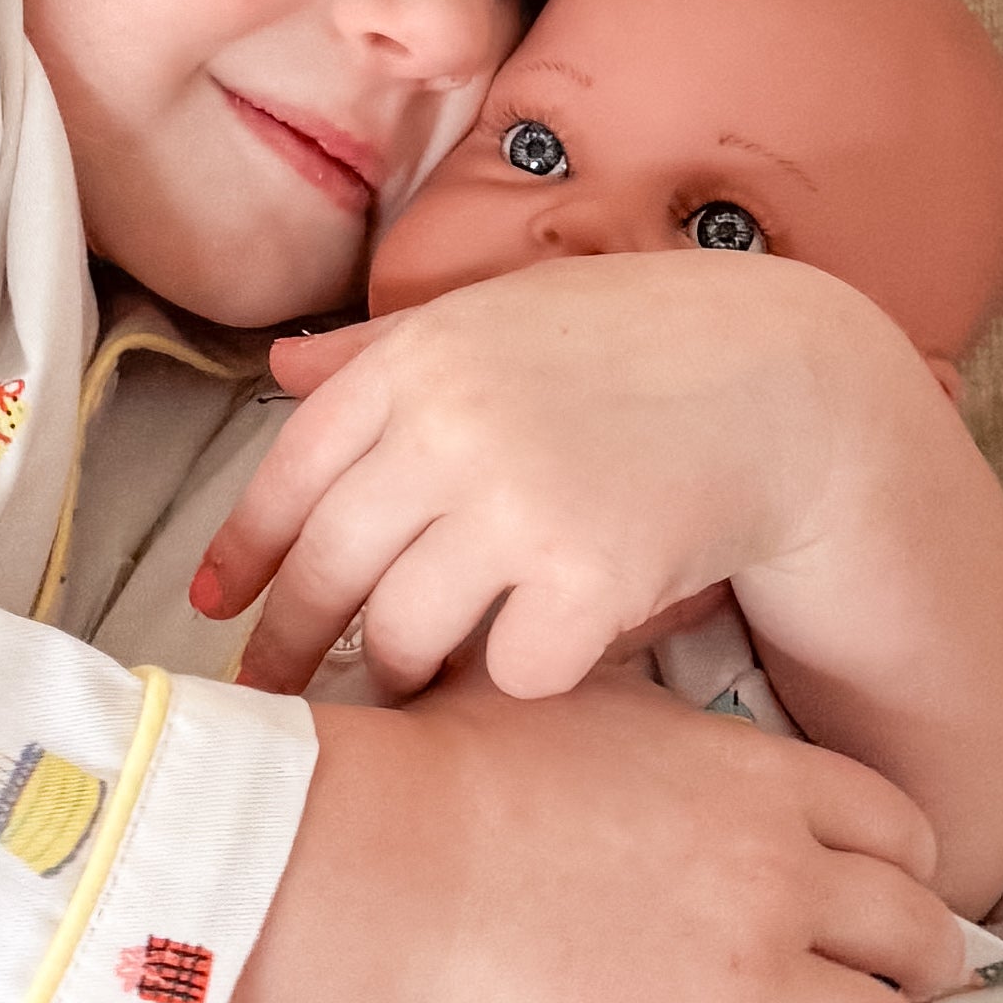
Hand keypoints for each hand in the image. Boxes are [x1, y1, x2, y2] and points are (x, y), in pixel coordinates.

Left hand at [198, 251, 948, 699]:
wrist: (785, 381)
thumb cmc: (639, 343)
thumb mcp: (504, 312)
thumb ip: (387, 346)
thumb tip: (282, 366)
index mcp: (417, 360)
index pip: (288, 475)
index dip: (244, 556)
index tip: (217, 610)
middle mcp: (450, 428)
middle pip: (331, 569)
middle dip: (296, 644)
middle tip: (284, 690)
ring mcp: (517, 504)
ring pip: (406, 635)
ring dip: (404, 673)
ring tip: (413, 682)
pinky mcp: (588, 577)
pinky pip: (510, 672)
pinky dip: (516, 682)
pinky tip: (536, 664)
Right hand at [222, 671, 966, 1002]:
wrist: (401, 847)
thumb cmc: (464, 759)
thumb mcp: (588, 684)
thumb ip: (649, 708)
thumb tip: (636, 680)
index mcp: (765, 779)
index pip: (894, 825)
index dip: (907, 865)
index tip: (895, 887)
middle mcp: (785, 874)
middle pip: (913, 927)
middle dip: (927, 962)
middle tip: (918, 985)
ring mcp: (749, 979)